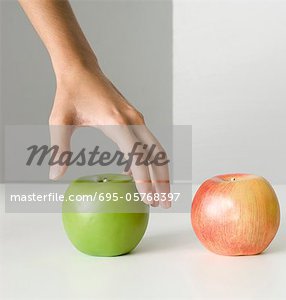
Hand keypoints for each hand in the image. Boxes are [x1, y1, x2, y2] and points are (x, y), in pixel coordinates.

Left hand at [49, 66, 170, 207]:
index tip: (148, 199)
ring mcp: (137, 119)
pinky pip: (148, 144)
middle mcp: (133, 121)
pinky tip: (134, 176)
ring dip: (161, 172)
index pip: (137, 156)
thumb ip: (60, 149)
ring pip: (156, 150)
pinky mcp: (135, 119)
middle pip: (156, 156)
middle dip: (161, 181)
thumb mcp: (60, 120)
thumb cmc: (70, 93)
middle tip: (163, 204)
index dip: (144, 180)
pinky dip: (149, 161)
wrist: (82, 69)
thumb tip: (54, 176)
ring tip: (160, 194)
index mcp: (117, 122)